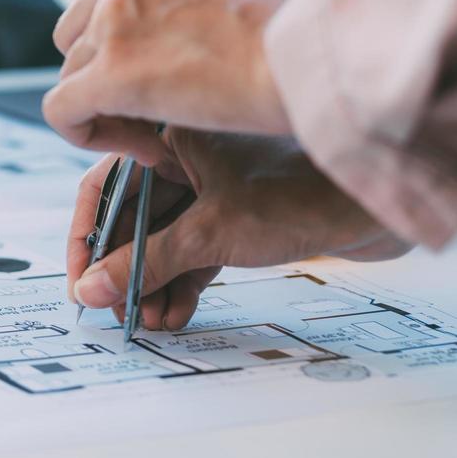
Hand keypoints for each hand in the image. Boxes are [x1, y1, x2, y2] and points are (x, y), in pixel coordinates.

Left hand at [44, 0, 298, 162]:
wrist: (320, 55)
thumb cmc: (298, 36)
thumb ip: (188, 3)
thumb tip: (174, 41)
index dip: (124, 47)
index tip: (165, 80)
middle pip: (79, 37)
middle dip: (106, 79)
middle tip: (155, 117)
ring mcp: (110, 20)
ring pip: (71, 76)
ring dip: (106, 112)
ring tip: (157, 138)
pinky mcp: (108, 71)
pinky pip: (61, 111)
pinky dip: (88, 137)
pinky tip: (145, 151)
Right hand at [67, 129, 410, 330]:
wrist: (378, 204)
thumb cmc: (299, 193)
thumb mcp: (210, 234)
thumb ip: (146, 264)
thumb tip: (91, 290)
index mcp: (167, 135)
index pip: (102, 187)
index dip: (86, 237)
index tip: (78, 280)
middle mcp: (184, 156)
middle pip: (131, 219)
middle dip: (122, 270)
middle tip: (117, 311)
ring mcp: (212, 186)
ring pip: (162, 239)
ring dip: (152, 283)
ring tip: (151, 321)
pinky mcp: (238, 214)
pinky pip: (193, 250)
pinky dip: (183, 281)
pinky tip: (178, 313)